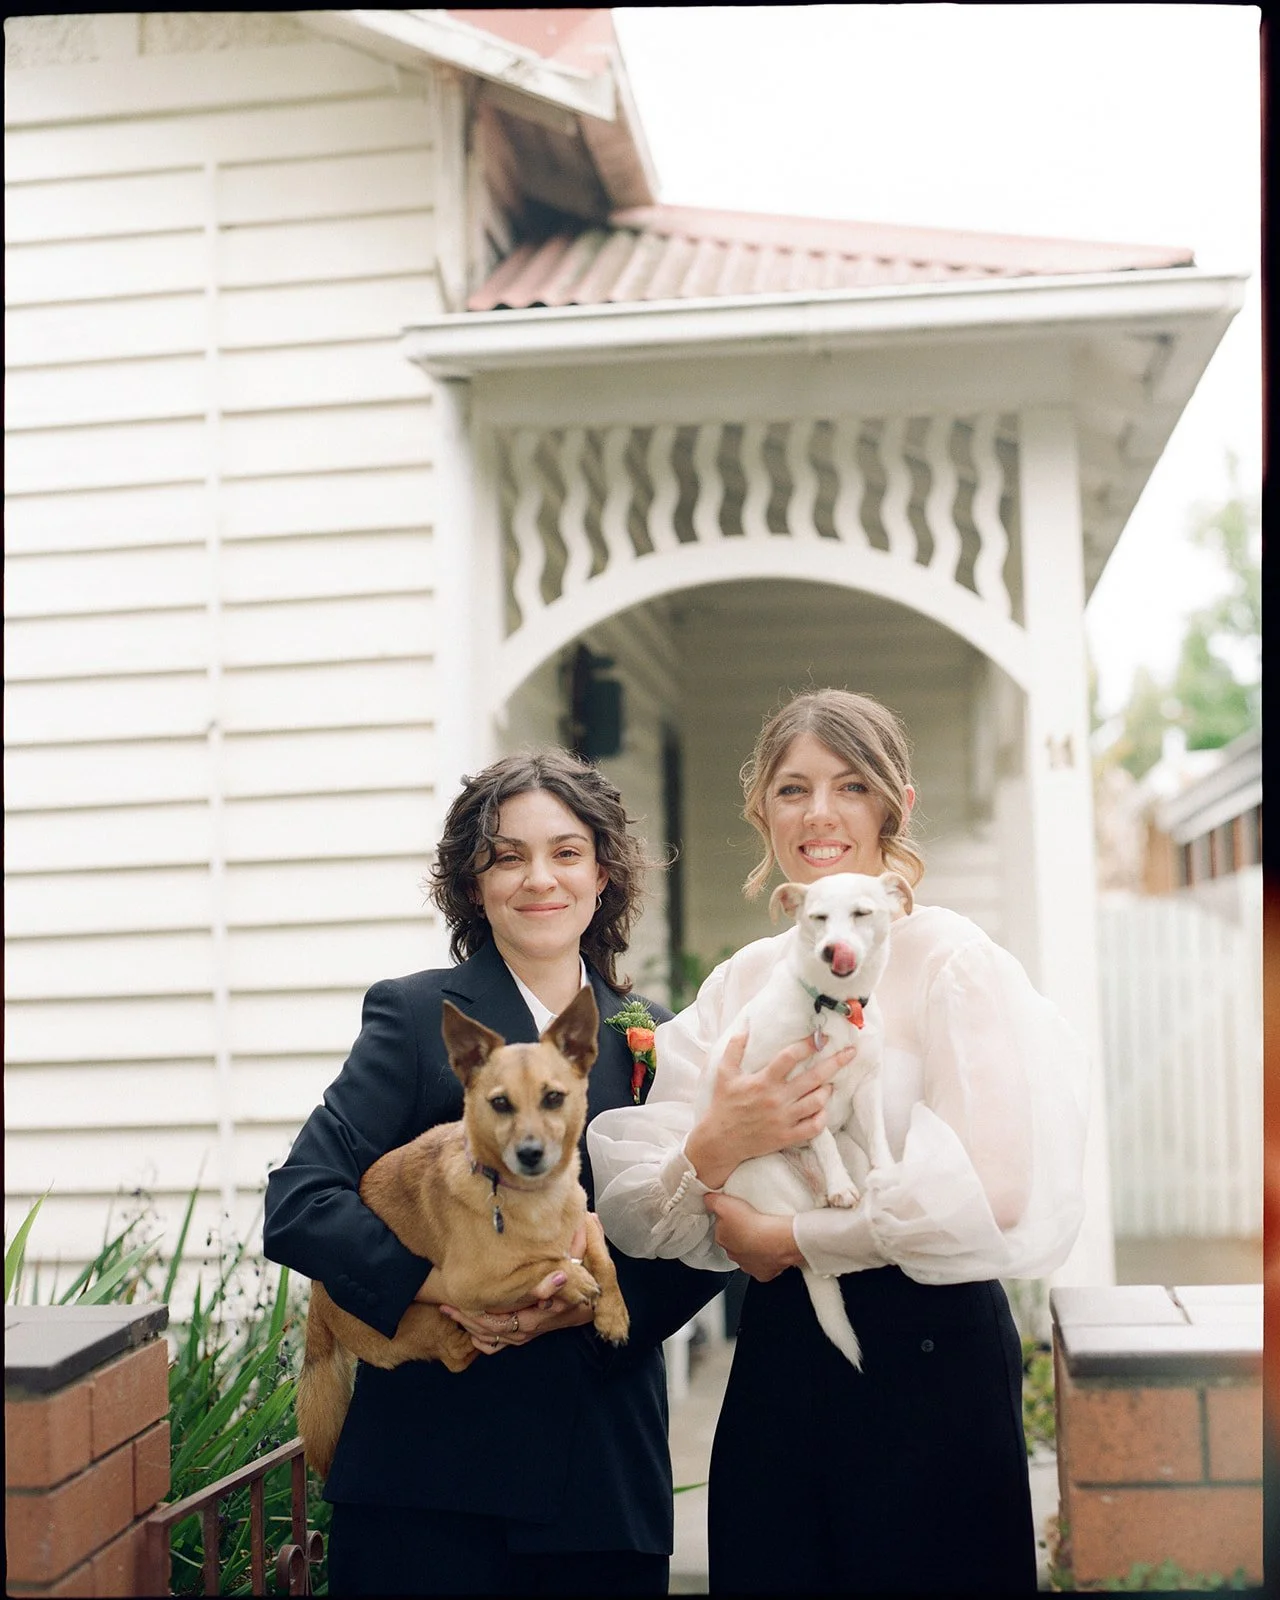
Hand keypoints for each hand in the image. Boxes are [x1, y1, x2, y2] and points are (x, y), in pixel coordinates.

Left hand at [438, 1222, 594, 1355]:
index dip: (472, 1313)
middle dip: (466, 1319)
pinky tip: (471, 1333)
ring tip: (452, 1313)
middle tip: (445, 1306)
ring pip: (491, 1339)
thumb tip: (556, 1277)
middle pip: (488, 1330)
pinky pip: (499, 1346)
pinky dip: (483, 1342)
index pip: (495, 1321)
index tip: (453, 1301)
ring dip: (471, 1329)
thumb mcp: (571, 1281)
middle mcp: (526, 1330)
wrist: (589, 1305)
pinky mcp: (525, 1335)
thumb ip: (561, 1278)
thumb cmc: (578, 1289)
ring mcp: (525, 1335)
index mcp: (532, 1318)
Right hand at [685, 1032, 854, 1189]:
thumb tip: (745, 1028)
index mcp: (763, 1081)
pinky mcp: (787, 1136)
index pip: (790, 1057)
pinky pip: (814, 1127)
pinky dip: (822, 1117)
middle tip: (850, 1053)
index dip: (807, 1044)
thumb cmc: (723, 1105)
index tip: (820, 1036)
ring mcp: (784, 1119)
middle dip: (834, 1063)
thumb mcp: (724, 1074)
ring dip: (827, 1090)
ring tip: (830, 1083)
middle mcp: (777, 1099)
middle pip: (813, 1077)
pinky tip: (822, 1109)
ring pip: (817, 1102)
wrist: (720, 1141)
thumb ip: (734, 1049)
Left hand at [704, 1193, 803, 1281]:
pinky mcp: (763, 1273)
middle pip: (735, 1243)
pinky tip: (771, 1248)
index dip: (729, 1220)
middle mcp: (733, 1254)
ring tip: (763, 1234)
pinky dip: (767, 1259)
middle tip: (751, 1223)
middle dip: (741, 1235)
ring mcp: (749, 1265)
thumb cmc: (752, 1224)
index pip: (721, 1229)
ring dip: (754, 1247)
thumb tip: (707, 1200)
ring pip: (749, 1255)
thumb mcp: (724, 1203)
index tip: (737, 1214)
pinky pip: (764, 1266)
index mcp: (722, 1239)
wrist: (775, 1240)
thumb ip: (712, 1201)